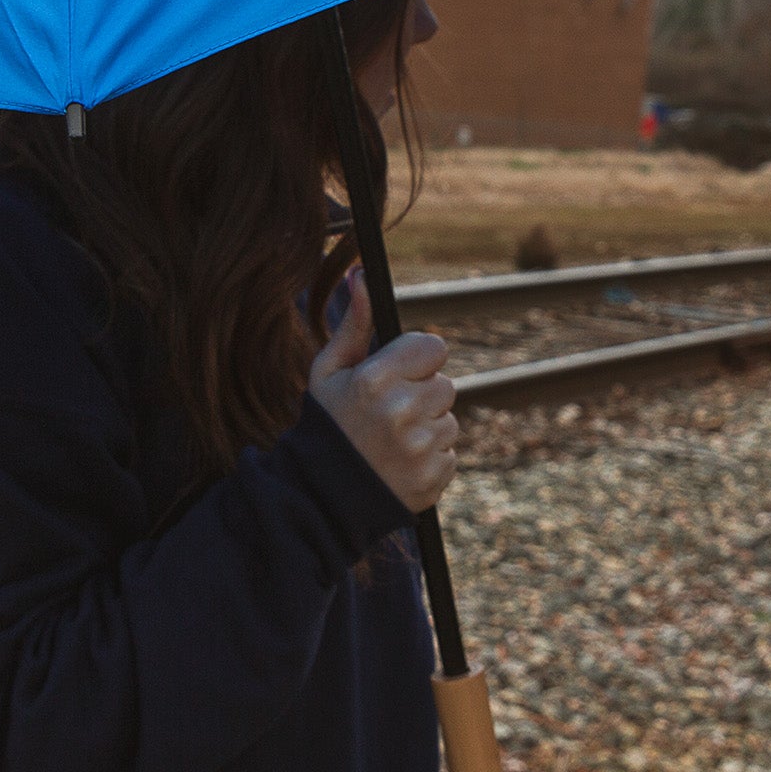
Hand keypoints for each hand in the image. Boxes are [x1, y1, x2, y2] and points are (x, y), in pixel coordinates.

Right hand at [308, 270, 457, 512]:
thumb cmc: (327, 424)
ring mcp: (420, 447)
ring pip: (448, 420)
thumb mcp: (329, 372)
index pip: (433, 347)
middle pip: (444, 384)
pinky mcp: (434, 477)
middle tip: (390, 412)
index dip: (418, 359)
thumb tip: (361, 274)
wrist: (320, 497)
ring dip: (428, 427)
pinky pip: (450, 453)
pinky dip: (431, 458)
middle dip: (422, 394)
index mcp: (376, 379)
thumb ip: (353, 324)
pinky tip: (400, 463)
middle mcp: (402, 411)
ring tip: (392, 441)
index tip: (400, 373)